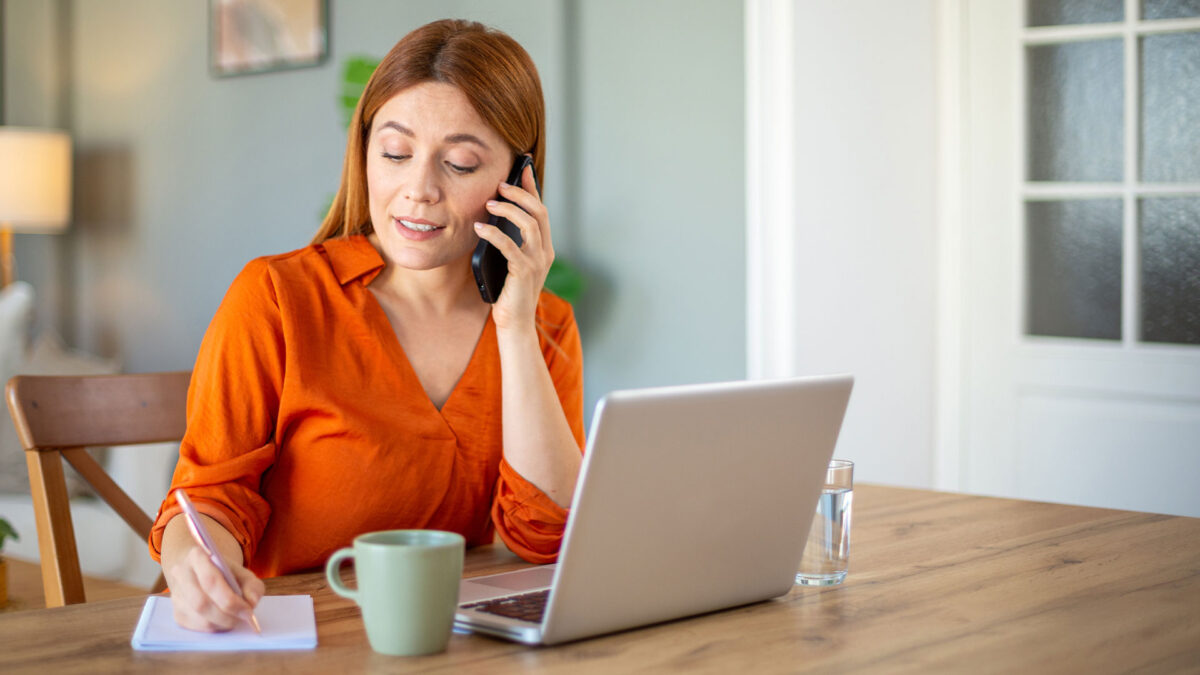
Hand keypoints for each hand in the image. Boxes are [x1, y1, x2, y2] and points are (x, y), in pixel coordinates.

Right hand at [163, 544, 264, 631]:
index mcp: (196, 556)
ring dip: (222, 623)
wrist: (201, 571)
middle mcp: (180, 574)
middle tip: (244, 618)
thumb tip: (252, 603)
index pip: (210, 582)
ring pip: (198, 618)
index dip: (230, 600)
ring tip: (236, 618)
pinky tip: (224, 620)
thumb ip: (252, 585)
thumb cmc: (224, 572)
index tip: (248, 610)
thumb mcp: (242, 572)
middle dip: (227, 615)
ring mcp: (176, 595)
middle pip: (201, 603)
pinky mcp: (177, 613)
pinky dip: (215, 627)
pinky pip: (196, 627)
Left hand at [474, 162, 552, 331]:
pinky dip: (494, 234)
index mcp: (544, 247)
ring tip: (489, 204)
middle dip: (520, 194)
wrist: (514, 323)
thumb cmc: (508, 292)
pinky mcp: (524, 272)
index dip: (532, 188)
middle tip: (499, 185)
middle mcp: (545, 251)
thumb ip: (510, 242)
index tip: (522, 169)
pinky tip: (479, 228)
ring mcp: (537, 262)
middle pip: (539, 212)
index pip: (541, 210)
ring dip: (508, 211)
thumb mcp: (511, 262)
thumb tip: (492, 217)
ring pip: (529, 225)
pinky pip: (511, 246)